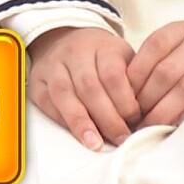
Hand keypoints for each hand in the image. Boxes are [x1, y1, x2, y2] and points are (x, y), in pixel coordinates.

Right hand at [27, 26, 137, 150]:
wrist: (67, 40)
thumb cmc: (102, 58)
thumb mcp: (124, 59)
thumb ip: (134, 83)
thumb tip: (146, 119)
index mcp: (102, 46)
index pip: (113, 75)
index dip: (125, 102)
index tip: (136, 122)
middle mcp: (74, 53)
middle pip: (89, 87)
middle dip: (107, 118)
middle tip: (121, 139)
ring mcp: (52, 65)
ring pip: (65, 94)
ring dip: (81, 122)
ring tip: (95, 144)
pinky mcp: (37, 80)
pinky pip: (47, 102)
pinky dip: (63, 120)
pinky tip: (77, 134)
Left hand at [128, 17, 183, 128]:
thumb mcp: (179, 39)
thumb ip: (156, 57)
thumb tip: (127, 89)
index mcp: (182, 29)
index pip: (153, 48)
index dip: (135, 75)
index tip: (124, 95)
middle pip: (167, 72)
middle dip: (146, 98)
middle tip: (135, 116)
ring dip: (165, 110)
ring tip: (150, 124)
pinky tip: (177, 123)